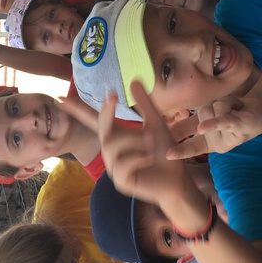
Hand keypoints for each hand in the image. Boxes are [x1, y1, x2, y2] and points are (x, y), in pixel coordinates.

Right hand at [99, 82, 189, 205]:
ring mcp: (114, 168)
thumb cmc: (164, 151)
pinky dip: (137, 157)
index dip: (87, 110)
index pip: (97, 121)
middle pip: (103, 132)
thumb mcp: (156, 123)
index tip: (84, 95)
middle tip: (115, 99)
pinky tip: (150, 156)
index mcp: (117, 137)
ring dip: (132, 139)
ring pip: (112, 147)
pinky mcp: (121, 182)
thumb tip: (133, 80)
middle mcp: (112, 151)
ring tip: (150, 140)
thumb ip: (144, 104)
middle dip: (108, 115)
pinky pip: (121, 165)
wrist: (177, 177)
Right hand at [166, 93, 261, 159]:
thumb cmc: (233, 113)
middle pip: (200, 116)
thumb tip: (176, 123)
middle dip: (208, 108)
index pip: (192, 146)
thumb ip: (195, 121)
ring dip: (221, 102)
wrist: (261, 109)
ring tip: (233, 109)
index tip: (166, 155)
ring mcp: (230, 135)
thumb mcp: (211, 118)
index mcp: (210, 143)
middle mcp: (219, 143)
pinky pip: (224, 122)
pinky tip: (203, 129)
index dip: (179, 150)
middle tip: (222, 112)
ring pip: (210, 109)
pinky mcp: (240, 124)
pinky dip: (213, 124)